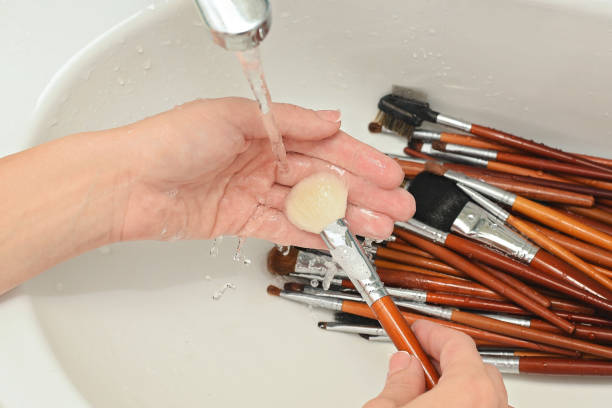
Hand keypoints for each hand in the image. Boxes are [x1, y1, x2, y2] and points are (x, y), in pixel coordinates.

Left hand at [0, 97, 413, 292]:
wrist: (128, 184)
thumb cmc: (170, 140)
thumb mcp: (235, 116)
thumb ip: (289, 121)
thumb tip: (330, 119)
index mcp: (263, 130)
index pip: (322, 145)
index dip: (358, 159)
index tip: (386, 173)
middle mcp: (261, 160)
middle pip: (323, 178)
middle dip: (364, 192)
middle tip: (397, 206)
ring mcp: (253, 192)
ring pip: (311, 206)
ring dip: (347, 216)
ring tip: (380, 227)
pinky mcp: (241, 220)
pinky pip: (285, 227)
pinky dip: (313, 234)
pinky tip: (340, 238)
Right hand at [364, 320, 507, 407]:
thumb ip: (399, 383)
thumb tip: (403, 367)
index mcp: (470, 392)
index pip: (457, 343)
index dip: (431, 333)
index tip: (414, 330)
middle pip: (478, 369)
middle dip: (446, 361)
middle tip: (416, 360)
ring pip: (488, 397)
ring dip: (460, 389)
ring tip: (426, 393)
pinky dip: (471, 407)